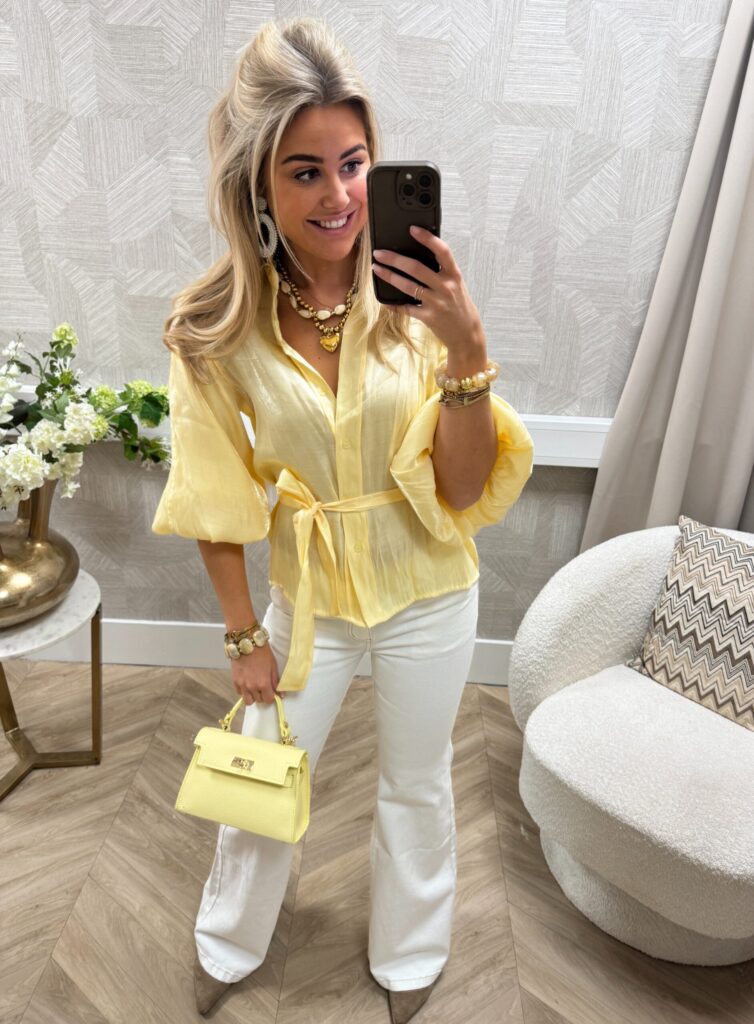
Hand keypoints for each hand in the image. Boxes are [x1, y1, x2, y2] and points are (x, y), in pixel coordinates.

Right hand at [230, 645, 280, 704]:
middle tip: (263, 686)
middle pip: (259, 701)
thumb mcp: (273, 666)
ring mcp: (242, 685)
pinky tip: (247, 682)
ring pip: (248, 700)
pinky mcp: (235, 681)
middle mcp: (252, 687)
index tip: (271, 691)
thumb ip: (275, 681)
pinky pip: (239, 693)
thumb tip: (280, 694)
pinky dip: (244, 690)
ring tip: (255, 687)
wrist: (246, 643)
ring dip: (252, 696)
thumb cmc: (262, 652)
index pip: (268, 700)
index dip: (271, 696)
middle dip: (262, 695)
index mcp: (263, 684)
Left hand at [372, 225, 485, 359]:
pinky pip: (406, 308)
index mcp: (453, 274)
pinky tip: (384, 299)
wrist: (466, 332)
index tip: (412, 229)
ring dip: (389, 276)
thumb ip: (441, 270)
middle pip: (416, 268)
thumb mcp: (456, 283)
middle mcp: (446, 287)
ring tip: (377, 268)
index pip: (442, 251)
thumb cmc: (458, 304)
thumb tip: (418, 253)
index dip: (427, 238)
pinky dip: (393, 304)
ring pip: (408, 286)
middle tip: (379, 253)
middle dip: (394, 259)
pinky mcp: (429, 317)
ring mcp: (437, 303)